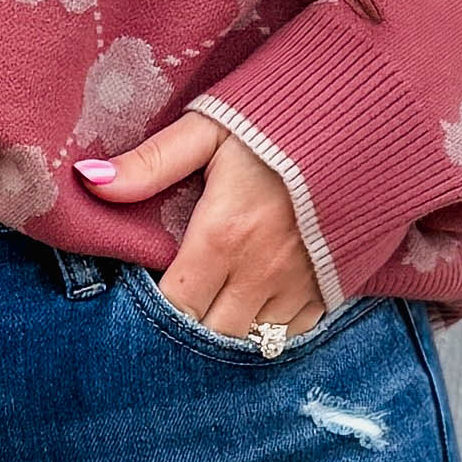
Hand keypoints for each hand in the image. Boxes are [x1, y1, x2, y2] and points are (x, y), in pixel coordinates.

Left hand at [76, 108, 323, 337]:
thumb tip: (91, 181)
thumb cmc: (281, 121)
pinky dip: (268, 330)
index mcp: (222, 237)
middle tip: (176, 308)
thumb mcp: (210, 130)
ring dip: (227, 333)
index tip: (144, 298)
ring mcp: (299, 285)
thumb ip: (151, 163)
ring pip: (250, 342)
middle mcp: (260, 273)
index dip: (154, 311)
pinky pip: (291, 333)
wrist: (371, 119)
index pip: (173, 306)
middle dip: (187, 331)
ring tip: (211, 312)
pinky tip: (253, 308)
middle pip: (209, 335)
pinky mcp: (331, 287)